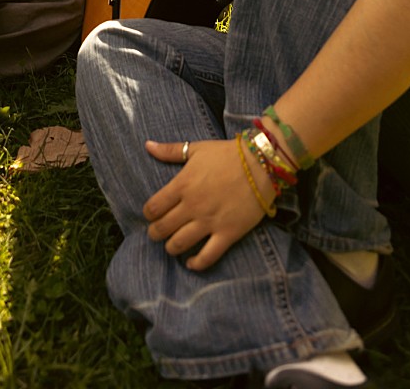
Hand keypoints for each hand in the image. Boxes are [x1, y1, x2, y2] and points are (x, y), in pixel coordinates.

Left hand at [143, 137, 270, 269]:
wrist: (261, 163)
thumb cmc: (227, 154)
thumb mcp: (196, 149)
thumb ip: (170, 150)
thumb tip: (148, 145)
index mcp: (182, 184)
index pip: (154, 207)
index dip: (148, 213)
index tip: (151, 214)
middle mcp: (192, 206)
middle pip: (163, 228)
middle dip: (155, 233)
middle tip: (157, 233)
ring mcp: (209, 221)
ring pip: (179, 243)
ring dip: (171, 248)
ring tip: (171, 246)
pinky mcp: (228, 233)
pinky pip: (208, 256)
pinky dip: (196, 264)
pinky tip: (191, 263)